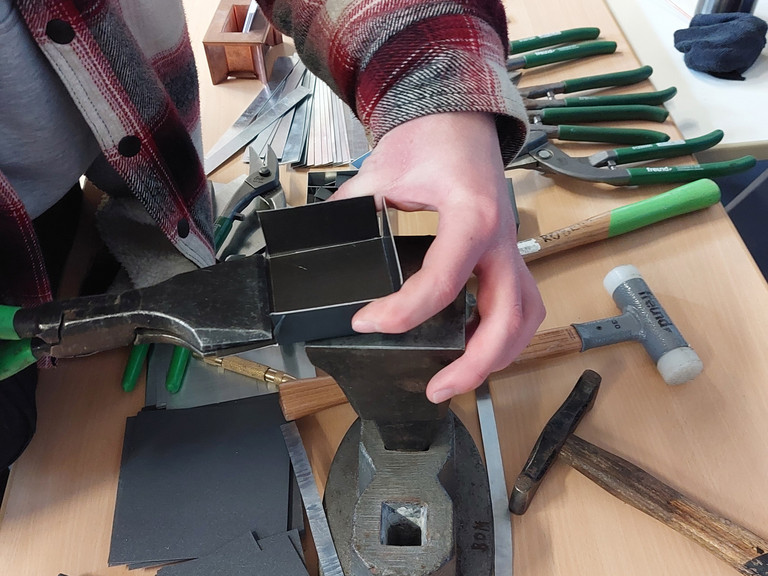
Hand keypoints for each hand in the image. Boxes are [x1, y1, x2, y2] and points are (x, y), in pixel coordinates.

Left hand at [332, 111, 544, 402]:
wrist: (459, 117)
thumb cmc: (430, 136)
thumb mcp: (382, 172)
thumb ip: (350, 211)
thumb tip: (319, 247)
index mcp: (470, 215)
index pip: (444, 280)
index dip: (402, 312)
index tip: (366, 320)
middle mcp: (499, 238)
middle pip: (509, 316)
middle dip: (475, 362)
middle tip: (436, 388)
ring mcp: (509, 248)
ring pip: (526, 315)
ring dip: (499, 354)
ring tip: (458, 377)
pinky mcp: (507, 254)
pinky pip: (521, 303)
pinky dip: (504, 333)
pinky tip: (472, 344)